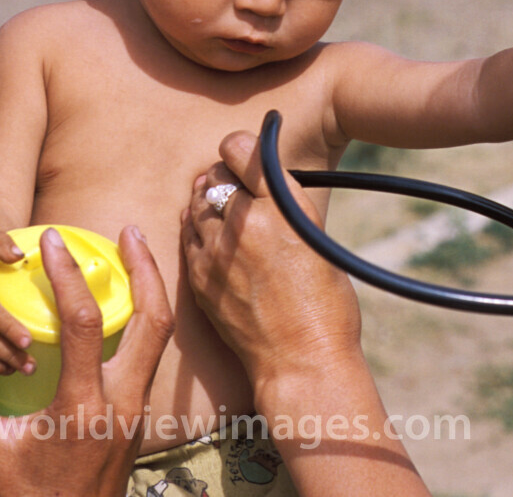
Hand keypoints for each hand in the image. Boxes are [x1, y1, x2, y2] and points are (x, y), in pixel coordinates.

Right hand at [0, 225, 173, 496]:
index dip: (70, 277)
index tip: (53, 243)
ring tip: (136, 251)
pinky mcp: (141, 413)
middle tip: (128, 231)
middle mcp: (121, 402)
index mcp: (82, 407)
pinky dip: (145, 318)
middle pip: (152, 321)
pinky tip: (130, 297)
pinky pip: (151, 354)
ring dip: (152, 288)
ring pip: (160, 336)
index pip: (85, 325)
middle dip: (145, 269)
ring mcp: (138, 407)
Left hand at [180, 131, 362, 394]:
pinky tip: (211, 236)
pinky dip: (197, 229)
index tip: (242, 157)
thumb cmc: (324, 304)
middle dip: (224, 177)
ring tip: (224, 213)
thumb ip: (283, 206)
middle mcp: (247, 221)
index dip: (238, 149)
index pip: (241, 149)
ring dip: (208, 202)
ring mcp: (218, 249)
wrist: (301, 361)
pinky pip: (188, 234)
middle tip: (235, 186)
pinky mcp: (200, 274)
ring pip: (198, 203)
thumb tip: (258, 181)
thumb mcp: (316, 238)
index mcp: (284, 206)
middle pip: (216, 175)